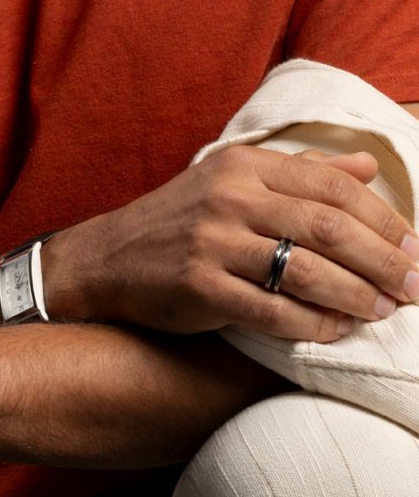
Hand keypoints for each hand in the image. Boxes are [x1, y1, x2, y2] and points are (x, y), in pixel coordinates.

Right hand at [53, 147, 418, 340]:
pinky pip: (273, 311)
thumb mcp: (230, 180)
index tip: (413, 247)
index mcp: (242, 165)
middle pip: (330, 227)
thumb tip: (366, 166)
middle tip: (415, 286)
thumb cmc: (176, 221)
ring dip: (358, 296)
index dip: (383, 219)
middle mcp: (229, 198)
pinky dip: (313, 325)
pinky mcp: (199, 286)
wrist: (107, 257)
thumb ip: (298, 172)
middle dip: (384, 261)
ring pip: (308, 271)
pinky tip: (335, 330)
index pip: (332, 186)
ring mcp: (212, 242)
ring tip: (384, 310)